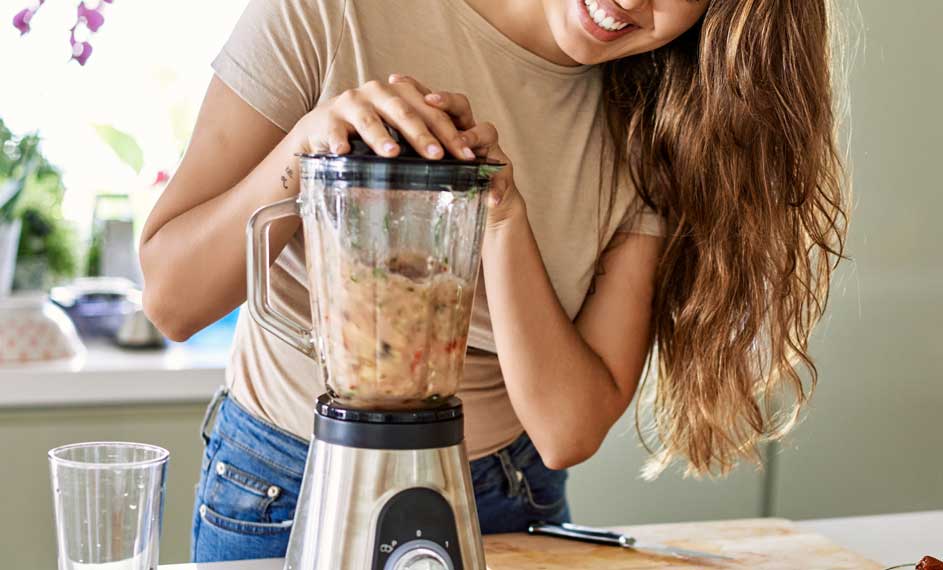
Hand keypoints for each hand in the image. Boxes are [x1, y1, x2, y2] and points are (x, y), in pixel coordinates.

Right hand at [290, 74, 476, 160]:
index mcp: (403, 94)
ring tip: (393, 154)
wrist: (322, 129)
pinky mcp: (328, 119)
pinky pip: (335, 131)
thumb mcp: (399, 130)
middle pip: (404, 112)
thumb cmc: (370, 133)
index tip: (466, 155)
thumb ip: (423, 140)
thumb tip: (462, 165)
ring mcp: (352, 104)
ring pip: (370, 119)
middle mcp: (378, 93)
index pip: (432, 111)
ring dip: (381, 137)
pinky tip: (343, 152)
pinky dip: (338, 141)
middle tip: (437, 156)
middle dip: (422, 135)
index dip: (451, 132)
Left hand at [387, 75, 524, 225]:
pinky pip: (501, 177)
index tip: (395, 79)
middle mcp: (469, 131)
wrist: (487, 209)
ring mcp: (487, 150)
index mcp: (446, 127)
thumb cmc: (448, 189)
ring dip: (472, 136)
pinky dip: (497, 186)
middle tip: (430, 101)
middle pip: (461, 106)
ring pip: (487, 131)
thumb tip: (353, 157)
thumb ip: (398, 160)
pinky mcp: (502, 173)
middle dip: (447, 102)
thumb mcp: (420, 172)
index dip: (416, 87)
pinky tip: (490, 197)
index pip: (432, 101)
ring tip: (461, 147)